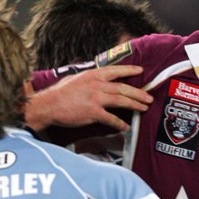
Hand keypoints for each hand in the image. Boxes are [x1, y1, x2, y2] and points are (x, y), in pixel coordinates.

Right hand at [26, 66, 152, 131]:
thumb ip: (90, 78)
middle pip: (123, 88)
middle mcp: (97, 84)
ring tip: (144, 109)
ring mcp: (96, 98)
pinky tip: (126, 127)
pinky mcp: (94, 112)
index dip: (130, 70)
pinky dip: (120, 123)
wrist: (49, 105)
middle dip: (139, 93)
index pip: (116, 70)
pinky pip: (111, 119)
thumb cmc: (60, 93)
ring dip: (135, 105)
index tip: (141, 71)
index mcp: (93, 74)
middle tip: (149, 97)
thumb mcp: (76, 78)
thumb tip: (98, 79)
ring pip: (121, 101)